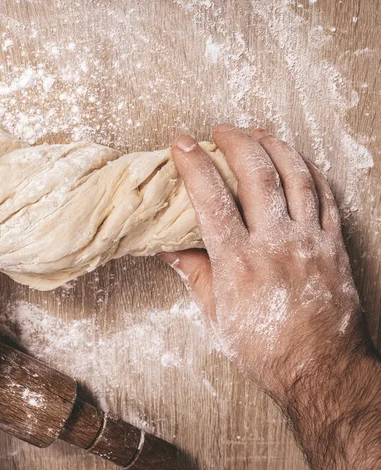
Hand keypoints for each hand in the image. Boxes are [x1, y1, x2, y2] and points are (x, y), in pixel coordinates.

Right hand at [161, 125, 366, 398]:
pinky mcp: (333, 245)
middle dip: (237, 142)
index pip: (211, 200)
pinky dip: (309, 170)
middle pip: (257, 175)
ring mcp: (309, 241)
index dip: (194, 166)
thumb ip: (194, 275)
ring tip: (258, 132)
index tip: (181, 144)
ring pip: (296, 176)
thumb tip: (170, 249)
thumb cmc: (264, 348)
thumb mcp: (216, 316)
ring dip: (275, 146)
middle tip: (221, 130)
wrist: (320, 370)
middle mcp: (275, 243)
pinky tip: (297, 161)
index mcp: (238, 262)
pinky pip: (325, 195)